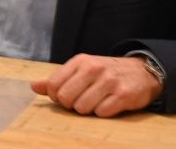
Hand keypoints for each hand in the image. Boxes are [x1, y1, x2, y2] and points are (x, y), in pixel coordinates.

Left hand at [30, 54, 161, 116]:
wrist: (142, 72)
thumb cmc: (106, 73)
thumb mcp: (81, 70)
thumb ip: (58, 79)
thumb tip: (34, 87)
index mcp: (80, 62)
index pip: (53, 84)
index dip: (56, 96)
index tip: (65, 96)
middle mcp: (94, 69)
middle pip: (65, 98)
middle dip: (71, 104)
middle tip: (81, 100)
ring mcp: (109, 82)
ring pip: (82, 108)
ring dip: (88, 110)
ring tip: (96, 102)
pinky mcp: (123, 95)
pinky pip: (102, 113)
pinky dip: (103, 113)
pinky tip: (109, 105)